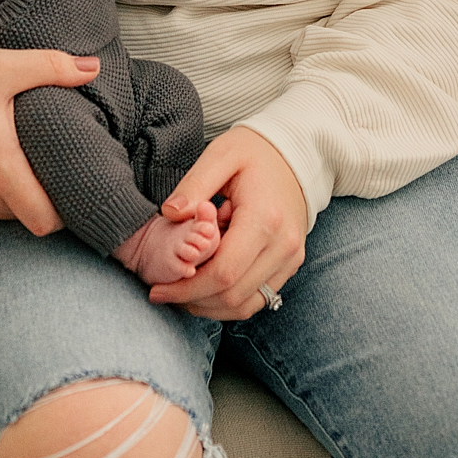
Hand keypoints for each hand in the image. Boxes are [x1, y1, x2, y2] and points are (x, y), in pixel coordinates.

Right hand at [0, 47, 100, 234]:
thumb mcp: (0, 66)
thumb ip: (51, 67)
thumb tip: (93, 67)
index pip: (45, 219)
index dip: (67, 210)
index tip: (75, 184)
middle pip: (27, 219)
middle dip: (46, 202)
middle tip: (56, 171)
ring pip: (3, 216)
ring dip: (18, 198)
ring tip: (27, 164)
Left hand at [149, 128, 306, 318]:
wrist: (299, 153)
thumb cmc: (255, 151)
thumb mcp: (220, 154)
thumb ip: (193, 185)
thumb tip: (169, 214)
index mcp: (265, 218)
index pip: (223, 273)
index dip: (187, 287)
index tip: (158, 289)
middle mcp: (283, 244)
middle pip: (233, 295)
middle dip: (193, 299)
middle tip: (163, 292)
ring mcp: (291, 258)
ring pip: (246, 304)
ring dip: (209, 306)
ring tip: (181, 293)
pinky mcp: (291, 263)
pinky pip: (259, 298)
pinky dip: (229, 302)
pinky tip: (206, 289)